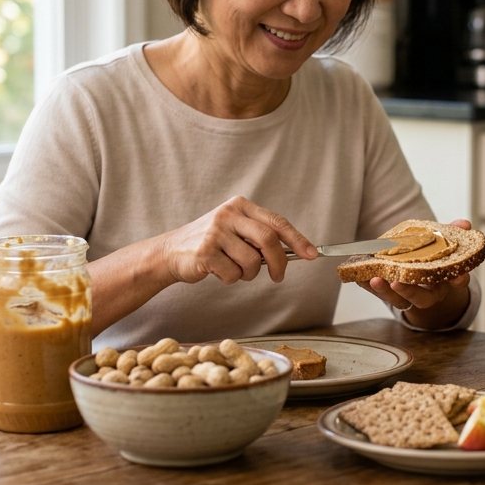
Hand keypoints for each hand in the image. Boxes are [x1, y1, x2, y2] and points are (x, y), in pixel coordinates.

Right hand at [156, 196, 316, 285]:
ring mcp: (215, 232)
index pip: (276, 222)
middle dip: (279, 262)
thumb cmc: (211, 244)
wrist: (171, 251)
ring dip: (248, 274)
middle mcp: (228, 214)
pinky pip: (232, 274)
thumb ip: (260, 236)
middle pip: (268, 240)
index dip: (297, 239)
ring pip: (251, 261)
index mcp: (240, 206)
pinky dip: (230, 279)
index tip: (312, 254)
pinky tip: (217, 271)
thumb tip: (296, 252)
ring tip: (234, 270)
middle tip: (278, 276)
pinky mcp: (205, 251)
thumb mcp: (235, 230)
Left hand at [358, 219, 471, 311]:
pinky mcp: (390, 293)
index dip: (459, 280)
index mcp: (445, 278)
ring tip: (375, 279)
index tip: (457, 277)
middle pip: (423, 299)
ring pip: (399, 300)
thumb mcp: (441, 241)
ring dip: (385, 291)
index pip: (458, 282)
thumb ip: (451, 233)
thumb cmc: (430, 254)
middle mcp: (429, 292)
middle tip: (398, 282)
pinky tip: (359, 276)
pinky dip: (368, 284)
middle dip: (410, 292)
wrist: (415, 266)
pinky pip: (380, 293)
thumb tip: (463, 224)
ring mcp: (409, 295)